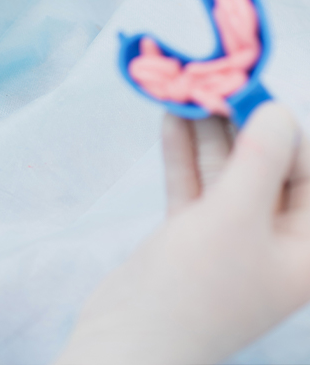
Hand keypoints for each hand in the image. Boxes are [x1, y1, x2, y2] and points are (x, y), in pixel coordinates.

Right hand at [56, 103, 309, 363]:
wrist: (129, 339)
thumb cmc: (197, 286)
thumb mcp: (236, 216)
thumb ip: (260, 158)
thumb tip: (276, 108)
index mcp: (307, 247)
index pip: (307, 171)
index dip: (282, 127)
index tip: (250, 85)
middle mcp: (275, 239)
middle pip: (265, 166)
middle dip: (239, 123)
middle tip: (213, 80)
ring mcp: (230, 236)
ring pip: (225, 170)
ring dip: (206, 132)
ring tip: (188, 88)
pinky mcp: (192, 234)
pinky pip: (194, 184)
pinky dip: (182, 153)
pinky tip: (170, 118)